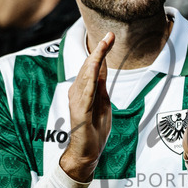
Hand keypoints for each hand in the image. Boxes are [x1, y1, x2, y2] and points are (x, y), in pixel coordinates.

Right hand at [60, 32, 113, 181]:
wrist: (87, 153)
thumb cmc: (95, 131)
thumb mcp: (103, 104)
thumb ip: (100, 87)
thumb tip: (101, 68)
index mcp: (85, 91)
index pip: (93, 67)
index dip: (101, 51)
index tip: (110, 37)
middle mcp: (78, 92)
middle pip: (89, 67)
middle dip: (99, 50)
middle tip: (109, 35)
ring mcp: (77, 101)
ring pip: (86, 75)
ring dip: (96, 58)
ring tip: (104, 44)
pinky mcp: (80, 110)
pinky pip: (86, 90)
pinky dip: (90, 77)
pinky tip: (95, 65)